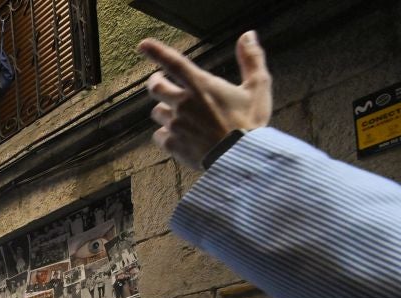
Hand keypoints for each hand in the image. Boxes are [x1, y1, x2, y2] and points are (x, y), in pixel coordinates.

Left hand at [138, 31, 272, 168]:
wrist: (239, 159)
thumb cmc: (250, 123)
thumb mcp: (258, 88)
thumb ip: (251, 60)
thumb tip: (248, 35)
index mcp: (201, 86)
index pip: (174, 62)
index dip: (156, 52)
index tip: (142, 45)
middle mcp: (184, 103)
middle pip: (155, 87)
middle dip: (155, 82)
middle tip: (159, 82)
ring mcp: (175, 124)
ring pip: (157, 112)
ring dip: (164, 111)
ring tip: (179, 116)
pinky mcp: (172, 144)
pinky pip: (158, 136)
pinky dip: (165, 135)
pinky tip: (178, 137)